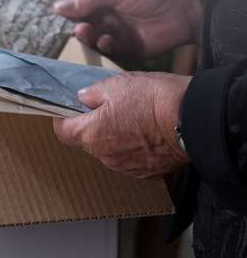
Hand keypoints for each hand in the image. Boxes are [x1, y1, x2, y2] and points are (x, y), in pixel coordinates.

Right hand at [53, 0, 201, 60]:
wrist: (185, 5)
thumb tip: (57, 7)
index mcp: (103, 0)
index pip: (80, 9)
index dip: (69, 14)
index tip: (58, 18)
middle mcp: (108, 18)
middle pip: (84, 26)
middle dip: (79, 28)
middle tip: (79, 27)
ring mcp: (117, 34)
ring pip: (95, 40)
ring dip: (89, 37)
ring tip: (87, 32)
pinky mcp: (128, 49)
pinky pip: (110, 51)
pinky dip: (105, 47)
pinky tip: (106, 40)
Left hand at [53, 72, 189, 178]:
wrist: (194, 119)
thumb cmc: (154, 99)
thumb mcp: (118, 84)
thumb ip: (93, 93)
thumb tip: (82, 98)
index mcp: (91, 134)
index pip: (63, 132)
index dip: (64, 120)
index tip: (70, 110)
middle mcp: (104, 155)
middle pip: (88, 141)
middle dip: (94, 126)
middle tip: (111, 109)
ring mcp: (125, 166)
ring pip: (110, 151)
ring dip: (116, 138)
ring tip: (136, 120)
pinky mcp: (145, 173)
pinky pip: (131, 160)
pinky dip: (135, 149)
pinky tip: (149, 134)